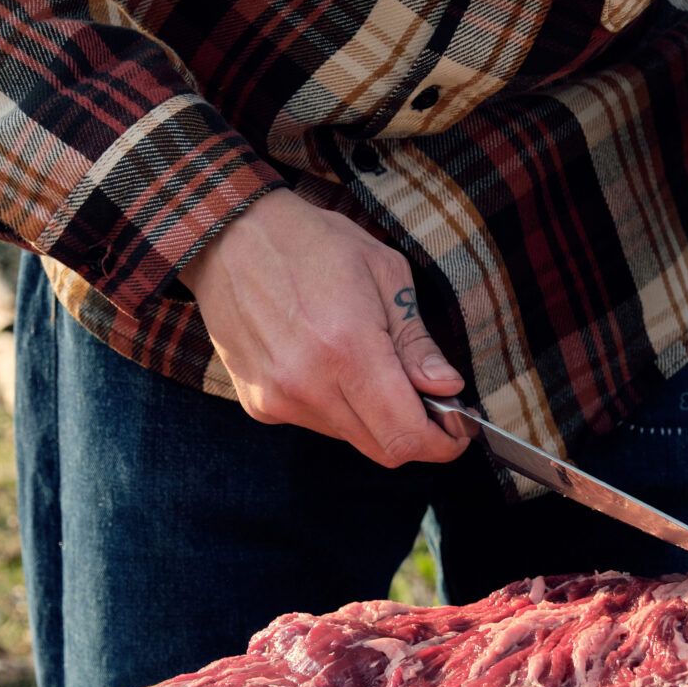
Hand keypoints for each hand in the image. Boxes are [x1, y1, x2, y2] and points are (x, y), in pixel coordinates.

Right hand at [184, 190, 469, 467]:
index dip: (442, 443)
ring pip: (351, 438)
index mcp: (348, 349)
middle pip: (382, 450)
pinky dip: (336, 407)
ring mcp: (278, 399)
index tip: (458, 429)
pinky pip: (315, 423)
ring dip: (373, 417)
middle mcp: (308, 385)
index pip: (406, 435)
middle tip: (427, 400)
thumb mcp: (383, 273)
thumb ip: (416, 342)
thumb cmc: (312, 243)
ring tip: (367, 365)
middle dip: (415, 432)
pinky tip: (326, 363)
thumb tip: (447, 387)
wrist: (230, 236)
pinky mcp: (258, 404)